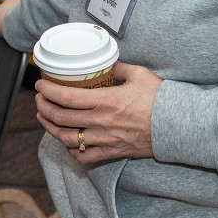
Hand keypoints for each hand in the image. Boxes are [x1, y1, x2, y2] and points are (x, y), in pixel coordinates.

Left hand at [35, 61, 160, 164]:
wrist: (178, 126)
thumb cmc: (161, 99)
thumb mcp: (139, 75)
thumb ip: (118, 67)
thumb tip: (105, 61)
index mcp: (107, 101)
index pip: (67, 98)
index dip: (48, 91)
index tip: (40, 85)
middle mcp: (102, 122)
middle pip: (61, 118)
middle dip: (44, 107)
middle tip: (39, 98)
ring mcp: (106, 140)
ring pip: (67, 139)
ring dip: (50, 128)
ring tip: (44, 117)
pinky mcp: (113, 152)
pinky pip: (85, 157)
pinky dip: (71, 150)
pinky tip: (65, 141)